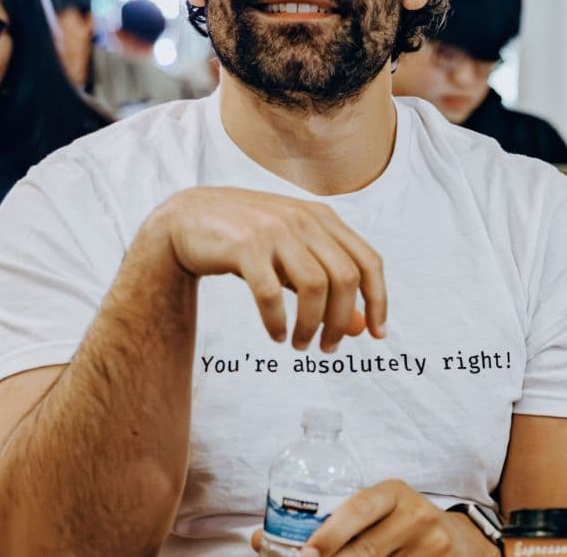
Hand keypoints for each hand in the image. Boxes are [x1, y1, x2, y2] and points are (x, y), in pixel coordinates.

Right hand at [148, 186, 385, 351]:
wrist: (188, 218)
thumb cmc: (247, 240)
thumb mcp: (293, 256)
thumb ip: (326, 285)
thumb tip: (360, 328)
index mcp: (322, 218)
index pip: (368, 261)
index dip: (378, 300)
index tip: (377, 334)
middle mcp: (303, 220)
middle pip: (345, 278)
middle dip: (341, 321)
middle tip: (327, 348)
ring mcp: (274, 230)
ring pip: (314, 287)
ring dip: (311, 325)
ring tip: (298, 344)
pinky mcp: (244, 246)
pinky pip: (271, 294)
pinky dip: (277, 321)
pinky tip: (275, 334)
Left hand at [249, 481, 491, 556]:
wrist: (462, 543)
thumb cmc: (401, 525)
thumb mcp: (376, 511)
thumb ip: (330, 521)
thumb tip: (258, 540)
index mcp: (393, 491)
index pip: (359, 507)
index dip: (330, 533)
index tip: (304, 553)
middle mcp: (416, 515)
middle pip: (367, 550)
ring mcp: (431, 545)